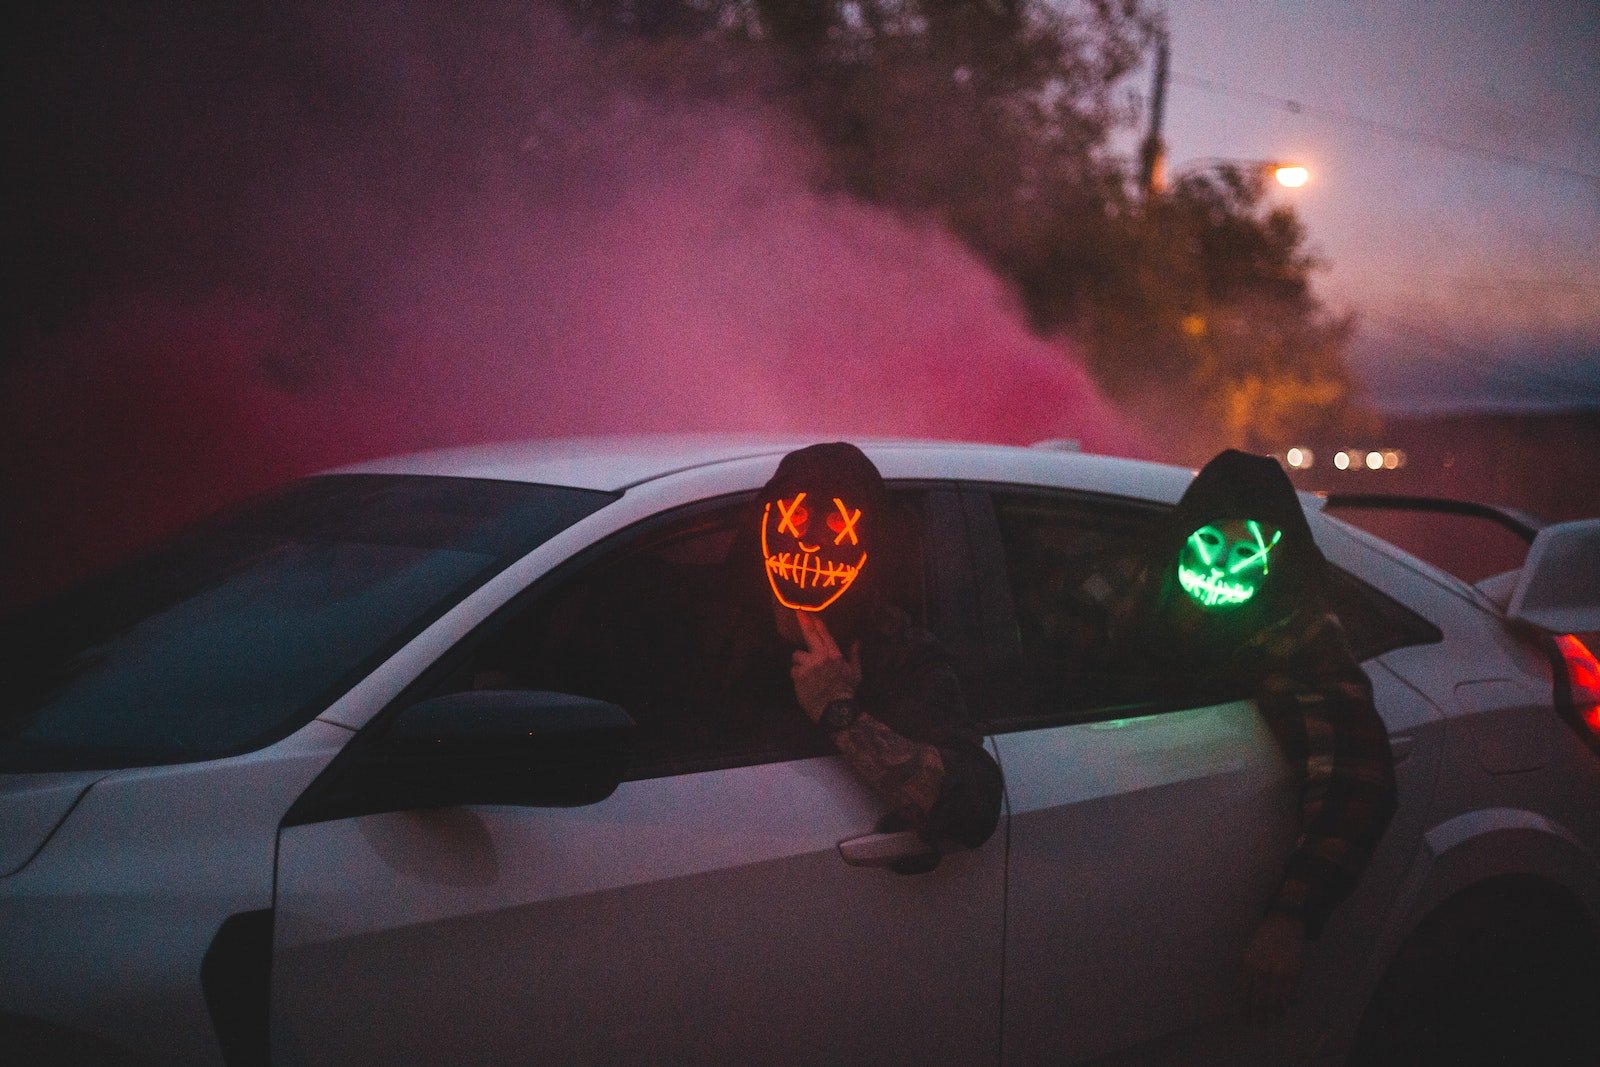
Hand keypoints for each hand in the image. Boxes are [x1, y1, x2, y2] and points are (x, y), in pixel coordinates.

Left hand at [790, 611, 861, 721]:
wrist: (836, 710)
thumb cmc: (846, 692)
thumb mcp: (855, 673)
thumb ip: (854, 655)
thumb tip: (857, 641)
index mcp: (835, 655)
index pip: (825, 635)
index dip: (817, 623)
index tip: (811, 614)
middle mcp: (821, 657)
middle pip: (809, 635)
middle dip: (804, 622)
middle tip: (798, 612)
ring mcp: (809, 665)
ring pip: (797, 656)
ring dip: (800, 662)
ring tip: (807, 673)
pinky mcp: (799, 675)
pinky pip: (793, 670)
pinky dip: (797, 675)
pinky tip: (804, 683)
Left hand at [1241, 911, 1305, 1025]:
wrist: (1284, 923)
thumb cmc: (1264, 940)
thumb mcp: (1249, 954)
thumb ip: (1246, 975)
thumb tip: (1245, 1000)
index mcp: (1247, 964)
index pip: (1244, 994)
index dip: (1245, 1010)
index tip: (1247, 1021)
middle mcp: (1262, 969)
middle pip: (1259, 1002)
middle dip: (1260, 1018)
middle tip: (1261, 1027)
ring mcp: (1279, 971)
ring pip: (1276, 1002)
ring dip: (1276, 1012)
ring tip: (1276, 1015)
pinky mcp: (1294, 972)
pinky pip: (1291, 995)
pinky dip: (1289, 1002)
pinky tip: (1288, 1004)